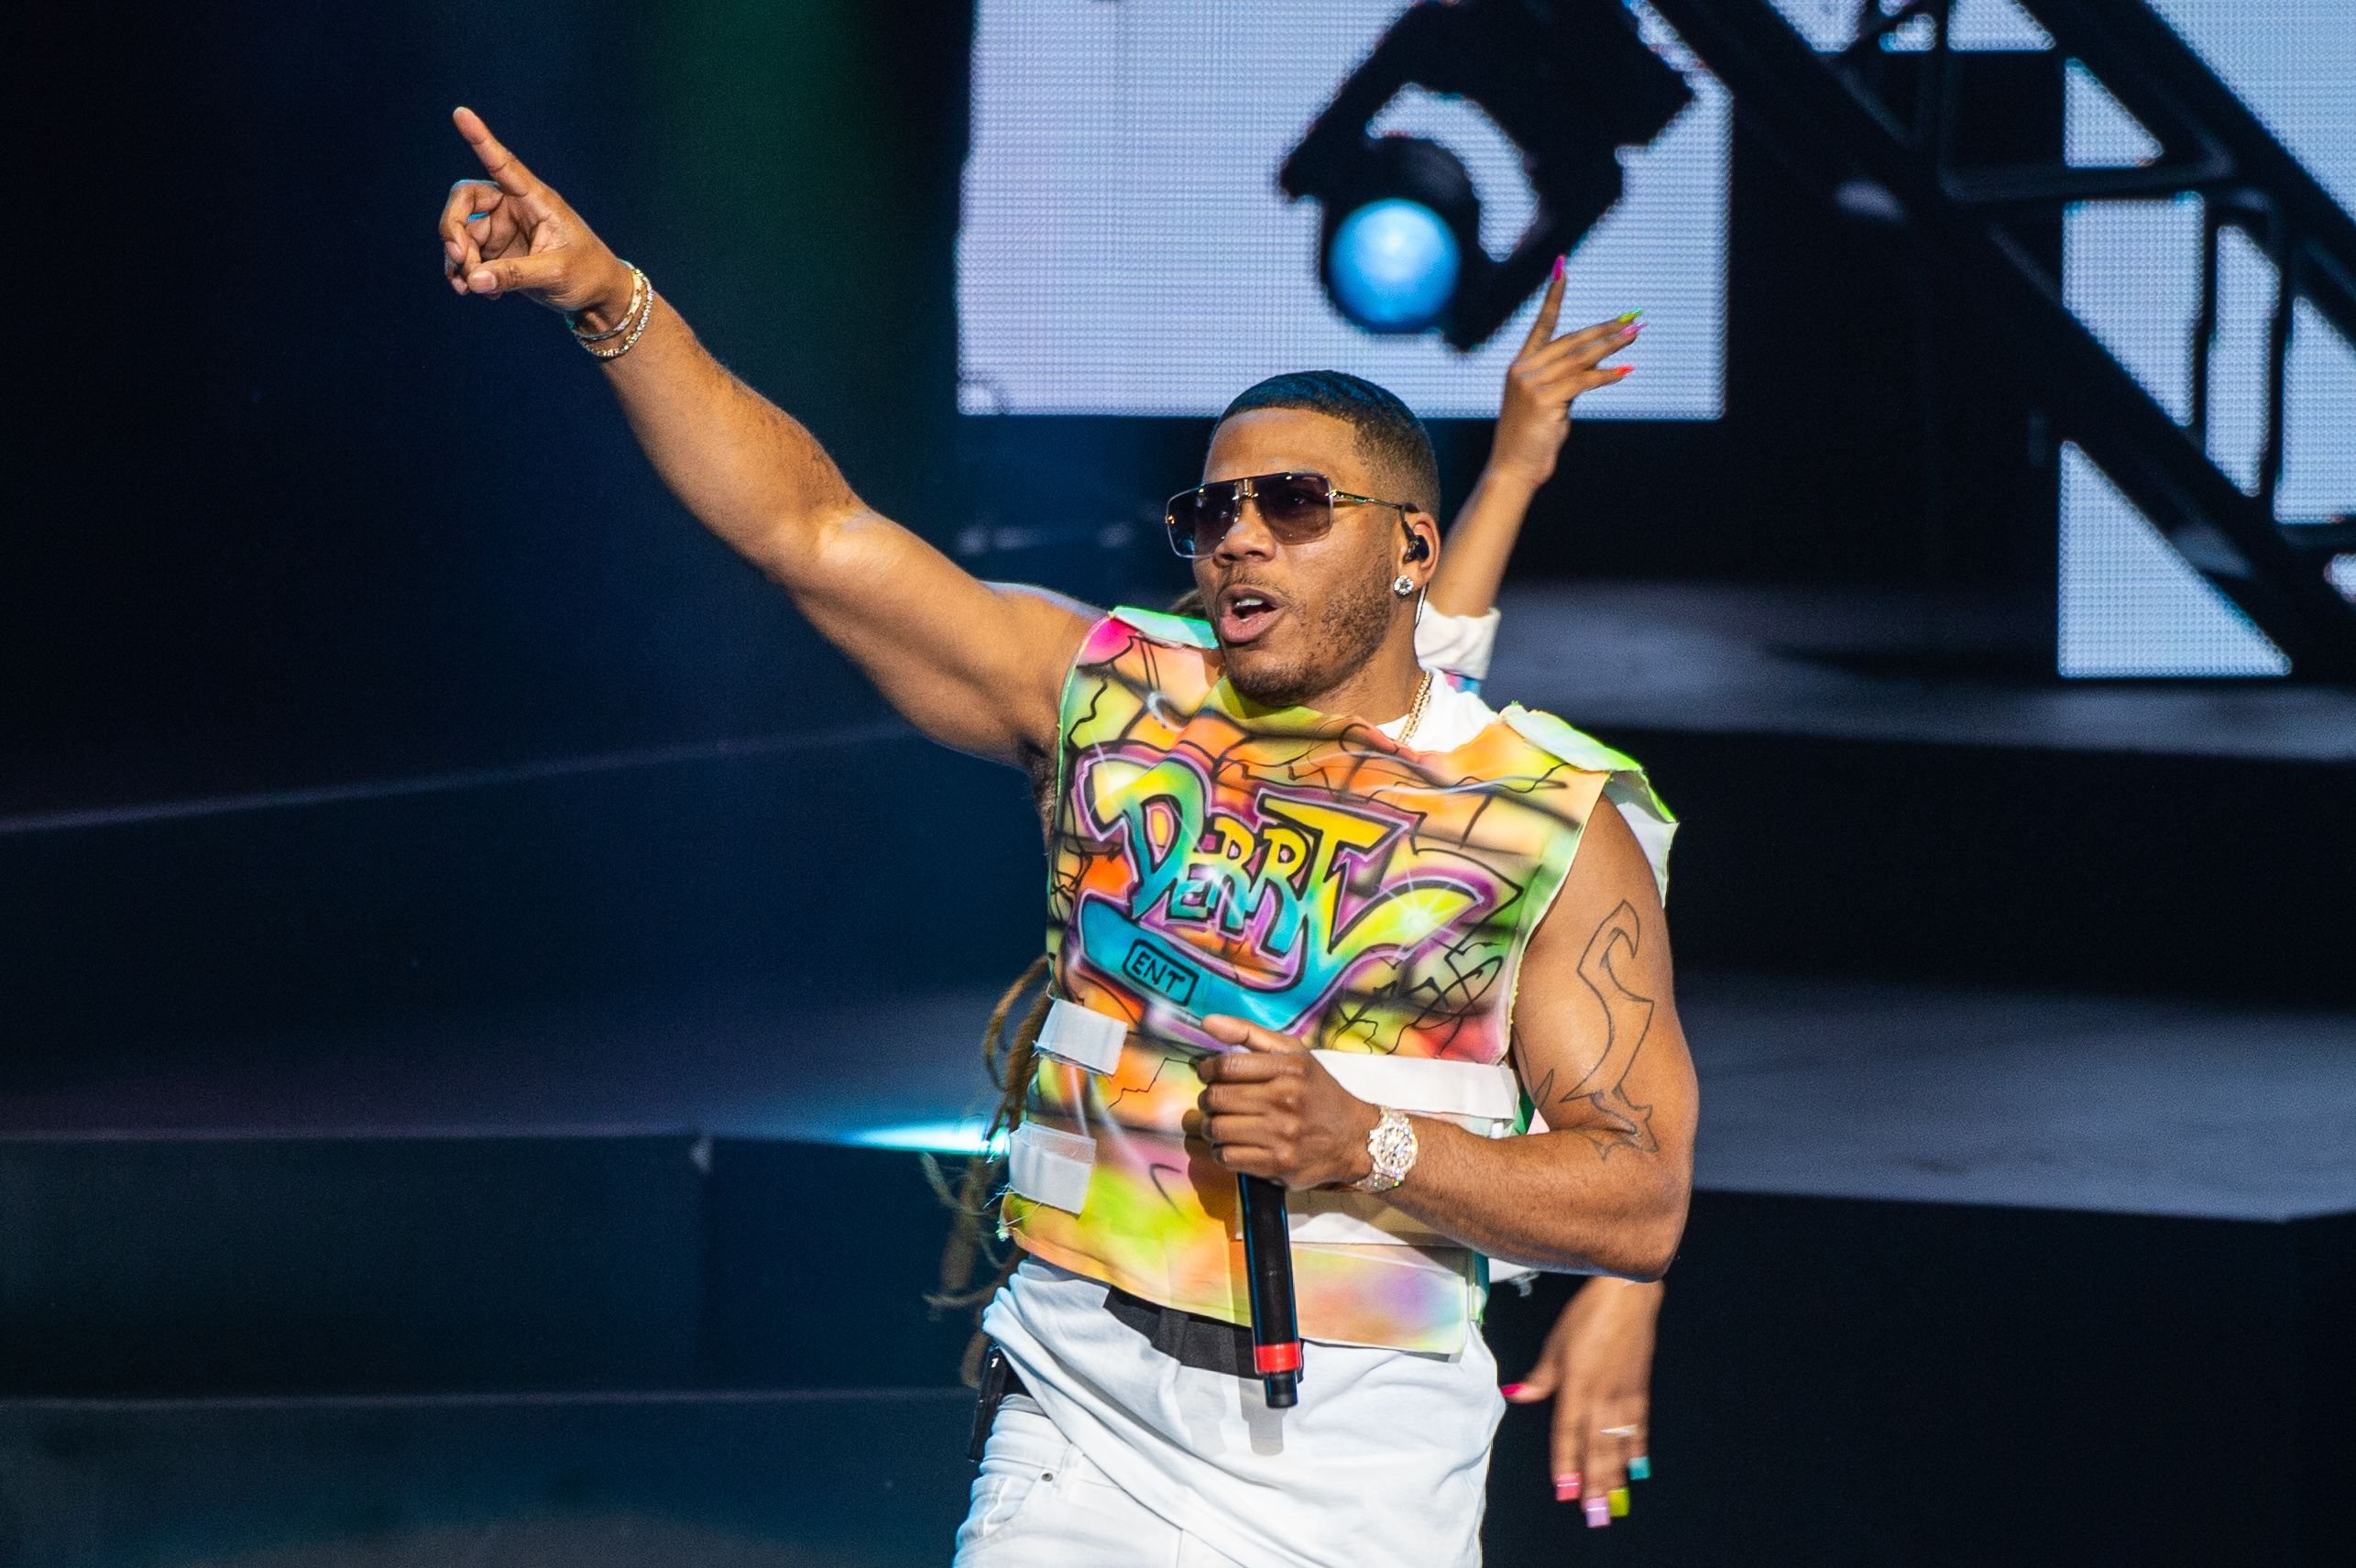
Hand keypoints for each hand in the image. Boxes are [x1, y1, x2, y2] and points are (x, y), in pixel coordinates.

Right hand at [437, 106, 633, 322]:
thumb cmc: (587, 274)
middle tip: (460, 258)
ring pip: (461, 233)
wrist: (597, 298)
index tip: (460, 112)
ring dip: (458, 260)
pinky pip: (468, 257)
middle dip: (452, 228)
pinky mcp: (498, 253)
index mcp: (536, 200)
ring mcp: (503, 230)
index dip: (480, 139)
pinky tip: (480, 292)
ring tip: (468, 288)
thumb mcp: (555, 273)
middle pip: (464, 199)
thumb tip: (473, 279)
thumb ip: (514, 275)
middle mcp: (514, 208)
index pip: (503, 163)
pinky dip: (466, 274)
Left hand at [1189, 1016, 1380, 1189]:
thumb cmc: (1318, 1092)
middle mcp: (1286, 1100)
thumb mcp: (1294, 1054)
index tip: (1208, 1074)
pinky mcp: (1278, 1164)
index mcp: (1289, 1068)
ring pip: (1217, 1129)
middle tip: (1215, 1101)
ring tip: (1222, 1122)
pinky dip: (1222, 1151)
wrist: (1355, 1138)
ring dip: (1211, 1126)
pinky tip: (1233, 1143)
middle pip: (1217, 1099)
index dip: (1207, 1070)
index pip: (1226, 1066)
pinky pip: (1228, 1156)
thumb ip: (1249, 1034)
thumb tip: (1207, 1022)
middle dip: (1208, 1100)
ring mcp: (1282, 1135)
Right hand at [1488, 259, 1639, 490]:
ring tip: (1635, 334)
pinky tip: (1626, 370)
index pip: (1542, 324)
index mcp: (1521, 366)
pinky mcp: (1544, 400)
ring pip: (1580, 358)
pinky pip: (1583, 382)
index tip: (1561, 267)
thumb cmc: (1532, 440)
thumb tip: (1597, 366)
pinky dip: (1607, 376)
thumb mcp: (1550, 404)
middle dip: (1605, 329)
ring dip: (1612, 345)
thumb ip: (1567, 382)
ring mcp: (1532, 383)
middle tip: (1632, 320)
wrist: (1513, 469)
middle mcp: (1524, 369)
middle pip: (1572, 340)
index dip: (1553, 295)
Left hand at [1505, 1275, 1661, 1526]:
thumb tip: (1517, 1395)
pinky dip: (1637, 1448)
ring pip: (1618, 1443)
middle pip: (1595, 1447)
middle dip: (1593, 1481)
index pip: (1567, 1432)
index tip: (1564, 1489)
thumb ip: (1541, 1377)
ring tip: (1613, 1500)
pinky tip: (1637, 1468)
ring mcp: (1624, 1395)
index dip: (1565, 1462)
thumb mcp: (1557, 1343)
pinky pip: (1638, 1427)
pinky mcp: (1640, 1389)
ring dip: (1615, 1474)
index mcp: (1577, 1385)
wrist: (1627, 1296)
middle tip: (1594, 1512)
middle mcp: (1601, 1396)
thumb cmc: (1587, 1316)